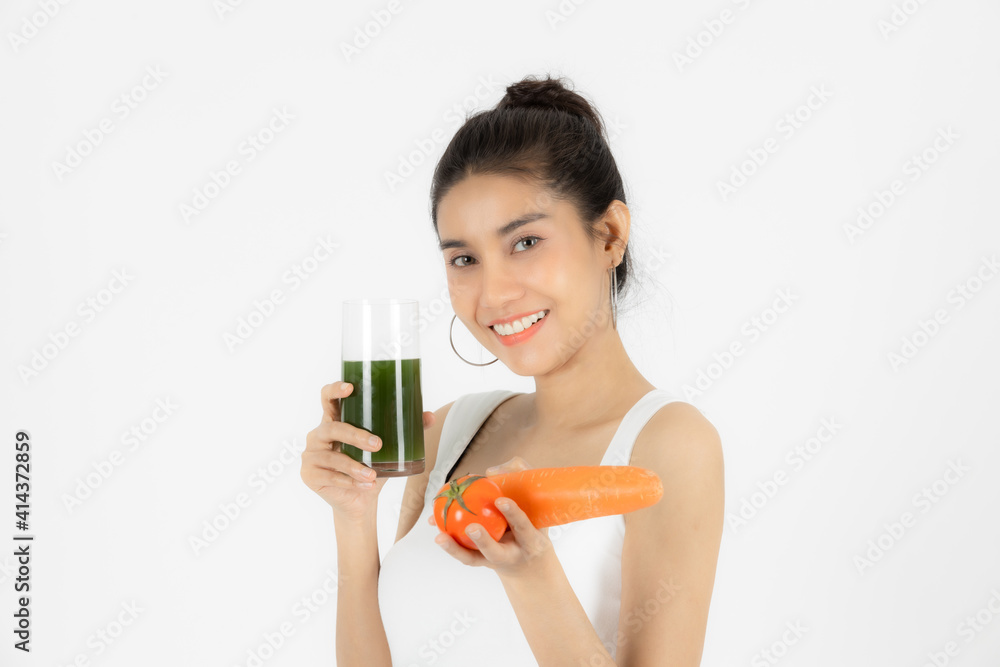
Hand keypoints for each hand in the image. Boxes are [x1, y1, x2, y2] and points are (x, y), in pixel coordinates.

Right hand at [301, 380, 435, 523]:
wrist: (360, 500)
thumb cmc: (371, 467)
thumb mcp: (388, 448)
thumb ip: (406, 431)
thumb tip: (429, 416)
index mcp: (334, 421)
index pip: (327, 398)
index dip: (335, 389)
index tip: (350, 388)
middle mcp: (318, 435)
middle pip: (332, 427)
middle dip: (354, 435)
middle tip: (377, 444)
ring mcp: (311, 455)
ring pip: (332, 456)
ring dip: (354, 466)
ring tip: (372, 475)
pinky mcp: (309, 475)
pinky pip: (330, 476)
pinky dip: (350, 482)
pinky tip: (366, 486)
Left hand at [429, 456, 554, 579]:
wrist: (529, 563)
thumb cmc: (532, 523)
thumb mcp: (537, 503)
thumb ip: (520, 478)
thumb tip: (491, 471)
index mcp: (531, 541)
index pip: (524, 527)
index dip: (513, 515)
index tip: (501, 501)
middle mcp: (513, 555)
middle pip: (496, 553)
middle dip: (484, 542)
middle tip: (471, 528)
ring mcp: (494, 562)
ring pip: (474, 559)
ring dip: (456, 549)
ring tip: (440, 536)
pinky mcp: (481, 563)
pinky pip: (464, 555)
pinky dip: (449, 543)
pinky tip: (433, 525)